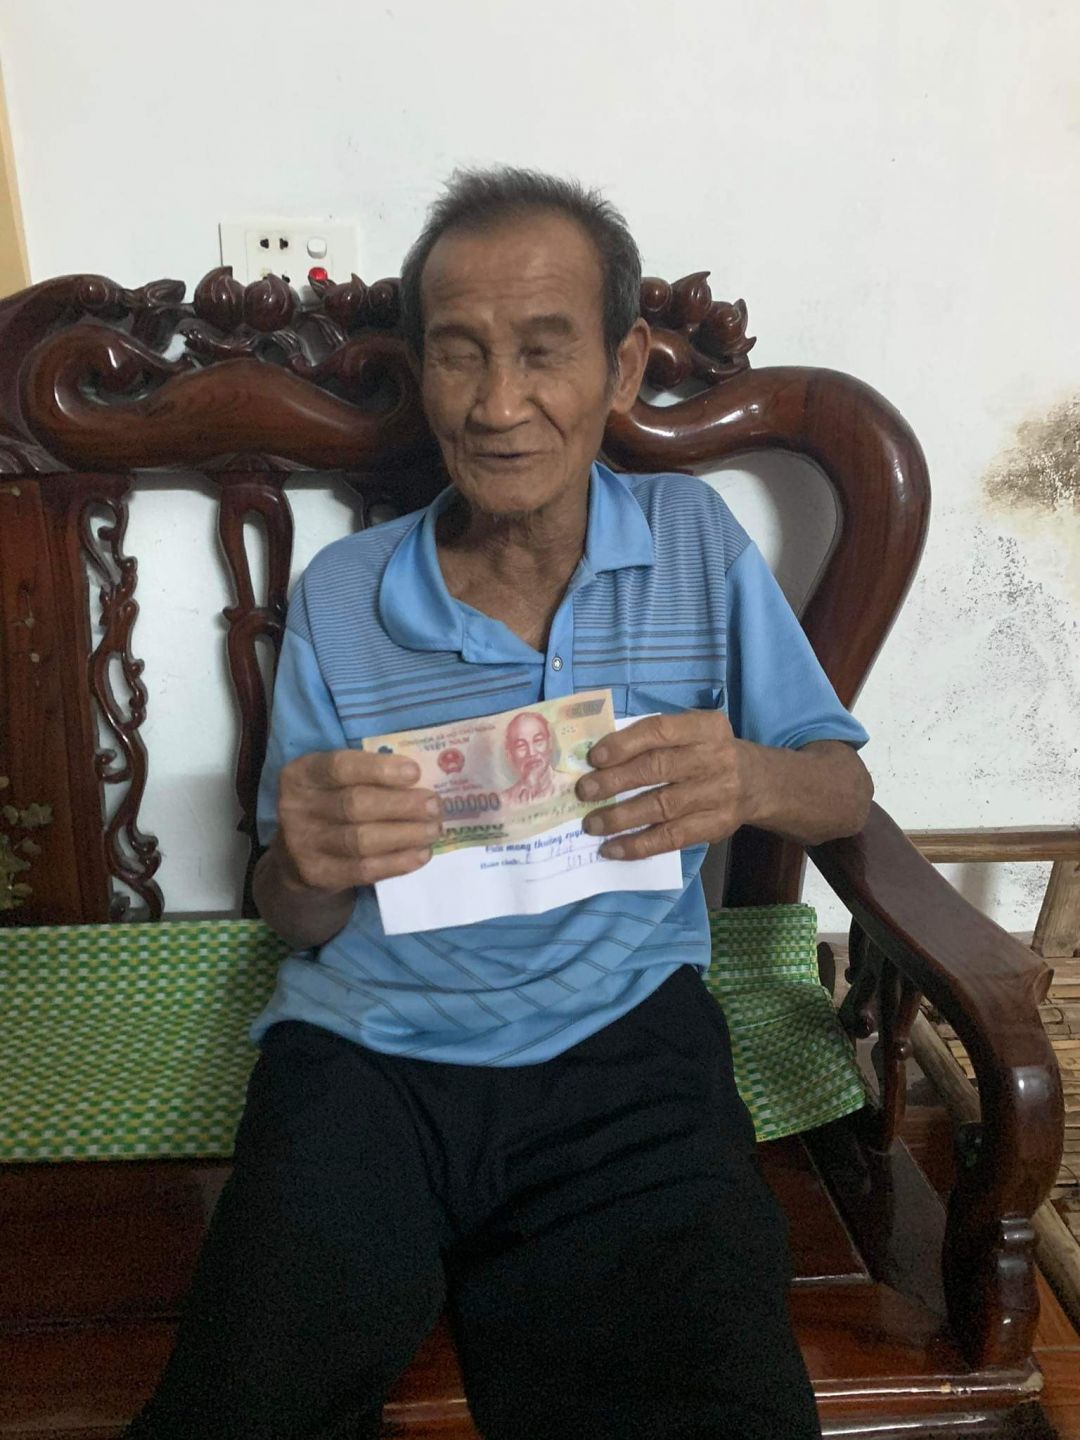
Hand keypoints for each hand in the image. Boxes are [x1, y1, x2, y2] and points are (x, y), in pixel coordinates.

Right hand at [276, 749, 441, 891]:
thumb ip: (368, 775)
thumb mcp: (335, 782)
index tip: (415, 772)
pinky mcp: (318, 874)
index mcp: (302, 774)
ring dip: (405, 835)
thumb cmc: (330, 805)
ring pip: (361, 840)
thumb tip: (421, 779)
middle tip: (435, 805)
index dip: (379, 769)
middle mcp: (296, 807)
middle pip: (355, 805)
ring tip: (433, 829)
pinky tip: (421, 854)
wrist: (297, 855)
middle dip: (402, 805)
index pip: (340, 767)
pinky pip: (364, 870)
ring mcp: (304, 844)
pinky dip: (397, 862)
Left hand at [575, 711, 752, 859]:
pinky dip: (639, 845)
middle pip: (658, 769)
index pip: (660, 731)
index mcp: (706, 727)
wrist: (760, 783)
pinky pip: (672, 838)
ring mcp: (719, 794)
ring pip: (663, 806)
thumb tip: (600, 760)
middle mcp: (715, 758)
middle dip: (616, 781)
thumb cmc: (710, 753)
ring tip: (592, 824)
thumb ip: (656, 740)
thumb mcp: (694, 733)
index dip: (624, 744)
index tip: (594, 758)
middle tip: (585, 792)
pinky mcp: (717, 826)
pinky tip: (613, 849)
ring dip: (621, 817)